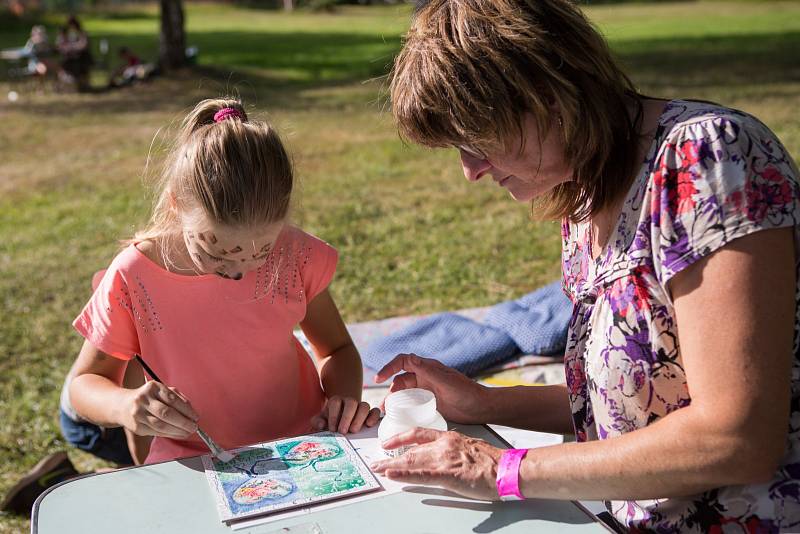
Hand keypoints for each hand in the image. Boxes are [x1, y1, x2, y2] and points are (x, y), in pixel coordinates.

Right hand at [118, 381, 198, 438]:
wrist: (122, 405)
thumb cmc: (149, 397)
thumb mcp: (162, 391)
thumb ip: (178, 398)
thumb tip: (191, 412)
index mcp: (152, 387)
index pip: (173, 399)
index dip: (186, 410)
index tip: (196, 417)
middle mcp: (143, 399)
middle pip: (167, 413)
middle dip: (183, 422)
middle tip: (194, 427)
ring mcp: (138, 414)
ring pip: (161, 425)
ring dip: (178, 431)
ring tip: (188, 432)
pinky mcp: (136, 427)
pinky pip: (156, 432)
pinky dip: (170, 434)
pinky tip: (178, 434)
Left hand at [311, 395, 380, 433]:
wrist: (341, 420)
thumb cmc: (329, 421)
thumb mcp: (321, 421)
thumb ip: (317, 422)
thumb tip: (321, 425)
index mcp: (336, 401)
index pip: (335, 402)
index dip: (334, 415)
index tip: (332, 429)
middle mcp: (350, 402)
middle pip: (351, 402)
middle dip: (347, 417)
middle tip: (343, 431)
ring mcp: (361, 407)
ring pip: (364, 406)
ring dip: (359, 418)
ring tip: (354, 431)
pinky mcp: (371, 413)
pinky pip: (375, 411)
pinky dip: (374, 416)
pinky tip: (369, 425)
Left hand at [370, 428, 502, 500]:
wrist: (507, 469)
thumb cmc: (494, 462)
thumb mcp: (470, 448)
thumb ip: (455, 451)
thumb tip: (447, 459)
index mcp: (449, 438)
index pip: (419, 434)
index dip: (401, 437)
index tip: (389, 442)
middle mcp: (443, 445)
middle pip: (411, 450)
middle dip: (390, 457)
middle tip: (375, 462)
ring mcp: (444, 460)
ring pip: (411, 461)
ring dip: (390, 466)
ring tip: (376, 469)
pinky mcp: (447, 475)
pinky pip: (420, 475)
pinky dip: (403, 475)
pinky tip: (391, 475)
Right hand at [374, 354, 488, 423]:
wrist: (480, 408)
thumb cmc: (466, 392)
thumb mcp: (445, 381)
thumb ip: (428, 371)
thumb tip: (410, 358)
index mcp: (427, 368)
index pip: (403, 362)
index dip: (389, 367)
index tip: (379, 378)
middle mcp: (424, 377)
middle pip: (400, 380)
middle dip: (390, 391)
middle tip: (384, 406)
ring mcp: (426, 390)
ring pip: (404, 393)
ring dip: (394, 401)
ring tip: (387, 413)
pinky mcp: (429, 403)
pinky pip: (411, 404)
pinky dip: (403, 408)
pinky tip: (399, 417)